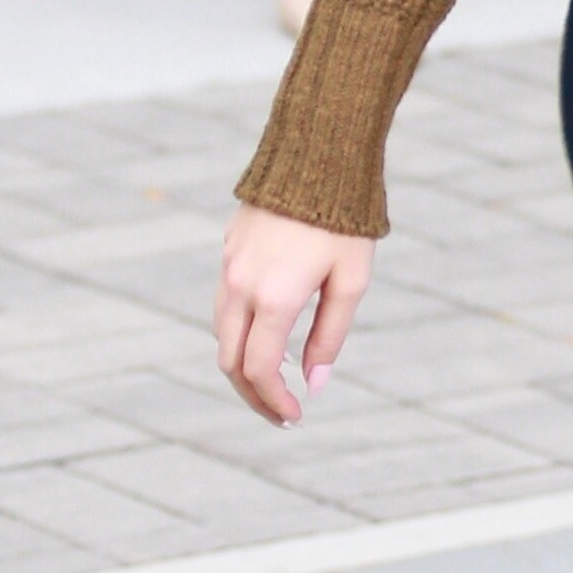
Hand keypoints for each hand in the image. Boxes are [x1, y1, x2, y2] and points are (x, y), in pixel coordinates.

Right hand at [215, 202, 375, 428]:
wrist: (317, 156)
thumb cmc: (344, 222)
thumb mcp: (350, 282)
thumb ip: (330, 336)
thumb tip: (314, 384)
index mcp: (274, 298)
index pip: (260, 369)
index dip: (274, 402)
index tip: (296, 416)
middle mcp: (242, 286)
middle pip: (229, 360)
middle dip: (252, 394)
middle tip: (281, 413)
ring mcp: (229, 266)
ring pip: (221, 333)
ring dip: (241, 364)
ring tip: (274, 382)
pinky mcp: (229, 249)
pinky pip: (224, 303)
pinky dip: (239, 332)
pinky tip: (267, 337)